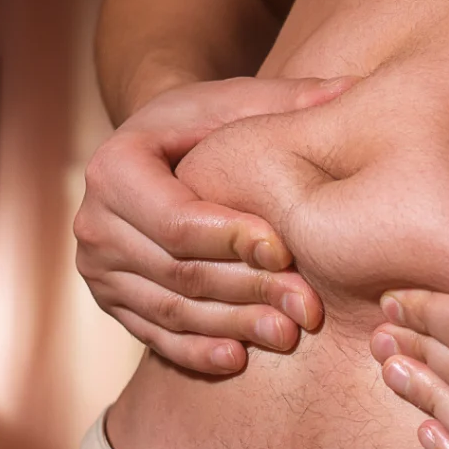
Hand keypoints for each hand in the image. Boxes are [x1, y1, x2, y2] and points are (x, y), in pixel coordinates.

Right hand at [75, 76, 355, 373]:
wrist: (153, 155)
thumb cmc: (202, 125)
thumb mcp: (234, 102)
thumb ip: (287, 101)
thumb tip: (354, 89)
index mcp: (115, 168)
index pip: (175, 219)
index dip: (230, 240)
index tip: (284, 251)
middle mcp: (95, 223)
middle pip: (177, 271)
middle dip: (247, 290)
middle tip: (306, 305)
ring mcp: (100, 269)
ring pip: (171, 309)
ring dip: (233, 325)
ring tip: (288, 334)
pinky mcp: (113, 302)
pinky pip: (155, 335)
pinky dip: (196, 352)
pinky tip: (239, 359)